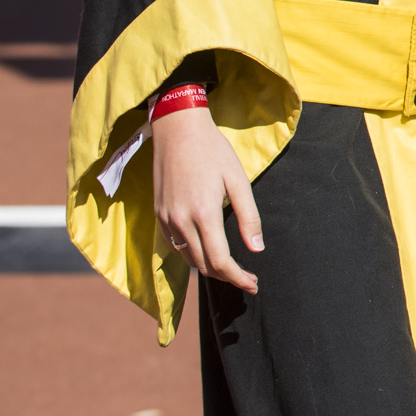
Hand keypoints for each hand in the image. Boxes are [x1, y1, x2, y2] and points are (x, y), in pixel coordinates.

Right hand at [151, 103, 261, 292]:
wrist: (177, 130)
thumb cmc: (213, 152)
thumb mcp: (238, 180)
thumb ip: (248, 217)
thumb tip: (257, 249)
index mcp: (203, 214)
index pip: (220, 261)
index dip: (237, 277)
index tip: (253, 284)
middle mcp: (181, 221)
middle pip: (203, 265)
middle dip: (227, 277)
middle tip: (248, 279)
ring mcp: (166, 219)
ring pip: (188, 258)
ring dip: (210, 269)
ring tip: (232, 269)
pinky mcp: (159, 215)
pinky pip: (175, 246)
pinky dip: (193, 255)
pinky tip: (208, 251)